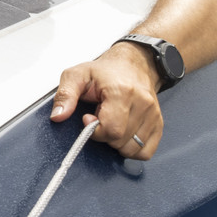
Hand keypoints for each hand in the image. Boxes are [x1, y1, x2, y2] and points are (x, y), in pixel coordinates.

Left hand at [51, 41, 163, 158]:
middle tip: (99, 118)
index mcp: (122, 92)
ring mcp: (153, 115)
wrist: (133, 64)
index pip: (111, 129)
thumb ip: (65, 95)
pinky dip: (132, 149)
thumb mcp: (76, 75)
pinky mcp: (158, 124)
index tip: (88, 118)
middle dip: (103, 136)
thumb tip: (57, 116)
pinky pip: (146, 152)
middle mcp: (142, 104)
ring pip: (133, 149)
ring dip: (116, 143)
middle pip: (120, 140)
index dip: (94, 130)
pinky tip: (123, 134)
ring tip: (112, 123)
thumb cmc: (105, 71)